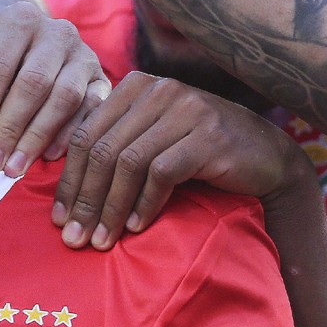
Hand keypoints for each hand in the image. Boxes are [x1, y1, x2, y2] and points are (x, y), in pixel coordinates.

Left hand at [0, 3, 109, 175]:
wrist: (30, 40)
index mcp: (19, 19)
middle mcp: (56, 31)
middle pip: (32, 84)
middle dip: (9, 129)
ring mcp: (83, 54)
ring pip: (64, 97)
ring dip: (37, 137)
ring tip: (14, 167)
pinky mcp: (102, 78)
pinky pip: (91, 108)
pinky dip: (69, 134)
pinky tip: (47, 156)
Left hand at [52, 71, 314, 249]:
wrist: (268, 158)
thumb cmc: (200, 153)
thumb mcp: (152, 139)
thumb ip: (114, 146)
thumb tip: (64, 193)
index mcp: (136, 86)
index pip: (86, 134)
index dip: (69, 180)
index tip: (59, 219)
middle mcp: (158, 90)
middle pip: (102, 149)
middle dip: (85, 200)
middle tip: (74, 238)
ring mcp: (185, 109)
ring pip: (127, 163)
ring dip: (111, 208)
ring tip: (102, 241)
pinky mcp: (207, 135)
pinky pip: (161, 173)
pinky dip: (144, 204)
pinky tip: (135, 227)